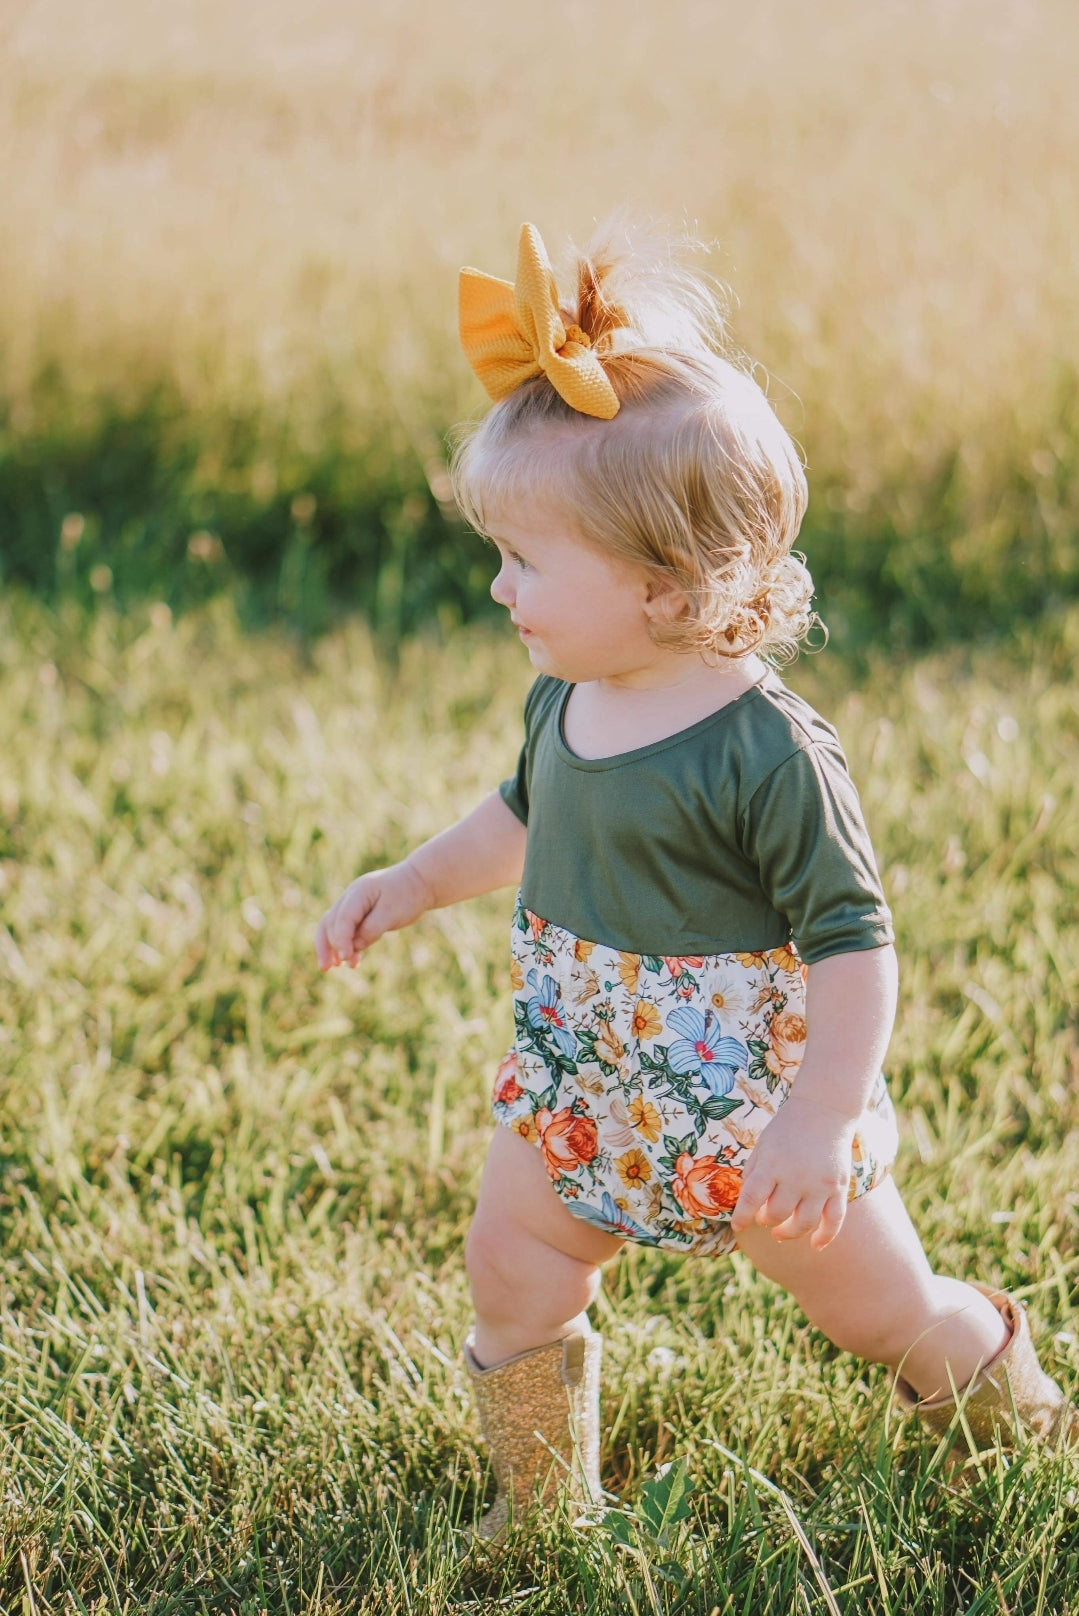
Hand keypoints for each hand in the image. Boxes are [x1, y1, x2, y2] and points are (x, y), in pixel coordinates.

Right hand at [314, 860, 431, 969]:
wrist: (418, 883)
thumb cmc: (407, 895)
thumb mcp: (392, 913)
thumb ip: (372, 929)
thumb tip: (354, 946)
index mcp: (359, 892)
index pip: (343, 918)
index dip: (341, 939)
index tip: (345, 957)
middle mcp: (351, 898)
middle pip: (330, 922)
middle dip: (328, 945)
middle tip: (330, 967)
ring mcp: (353, 905)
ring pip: (332, 926)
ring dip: (330, 946)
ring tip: (331, 967)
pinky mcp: (359, 914)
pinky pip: (345, 930)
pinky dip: (344, 944)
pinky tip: (350, 961)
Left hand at [729, 1094, 855, 1250]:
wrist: (823, 1110)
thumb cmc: (787, 1128)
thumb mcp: (763, 1145)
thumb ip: (754, 1173)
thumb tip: (747, 1203)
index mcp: (772, 1164)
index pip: (752, 1199)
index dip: (742, 1216)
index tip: (738, 1227)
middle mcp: (796, 1176)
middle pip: (778, 1214)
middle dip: (767, 1221)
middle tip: (765, 1218)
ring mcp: (820, 1184)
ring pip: (804, 1223)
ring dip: (790, 1233)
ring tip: (781, 1232)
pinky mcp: (839, 1187)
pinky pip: (834, 1220)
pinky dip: (825, 1237)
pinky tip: (816, 1246)